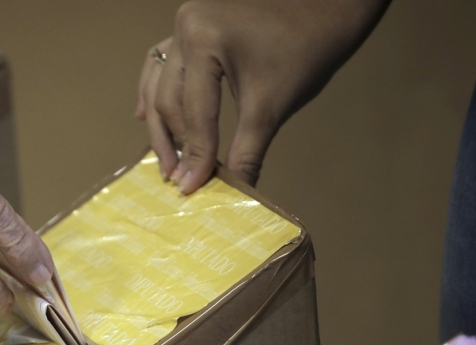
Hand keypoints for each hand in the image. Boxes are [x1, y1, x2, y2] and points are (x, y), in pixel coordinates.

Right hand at [137, 0, 389, 192]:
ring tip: (167, 160)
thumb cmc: (306, 52)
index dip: (195, 154)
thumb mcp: (272, 108)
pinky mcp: (191, 25)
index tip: (190, 188)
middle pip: (167, 99)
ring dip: (161, 124)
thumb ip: (247, 153)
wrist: (328, 8)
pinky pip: (161, 62)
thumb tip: (235, 194)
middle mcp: (185, 26)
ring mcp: (185, 23)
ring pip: (159, 83)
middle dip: (174, 143)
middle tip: (176, 179)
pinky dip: (155, 90)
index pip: (194, 111)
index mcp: (203, 39)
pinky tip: (146, 115)